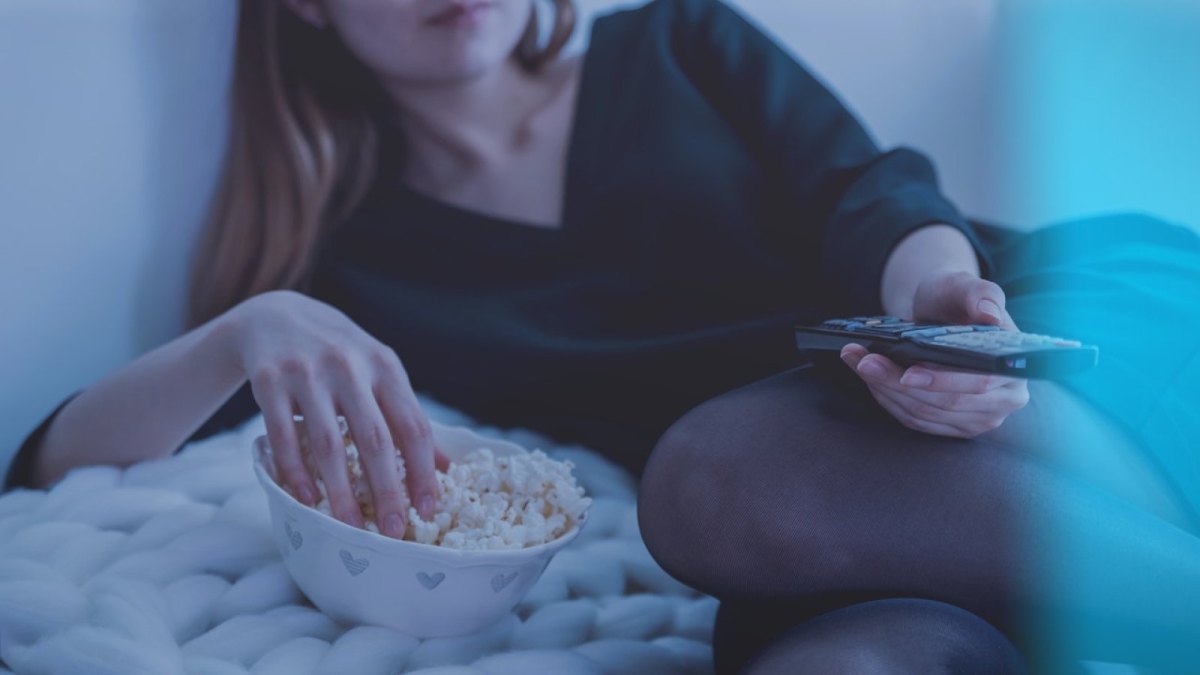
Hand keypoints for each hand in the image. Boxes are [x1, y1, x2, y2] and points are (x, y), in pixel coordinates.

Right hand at [226, 290, 447, 536]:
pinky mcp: (270, 382)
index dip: (424, 471)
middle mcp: (350, 367)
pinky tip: (306, 500)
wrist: (276, 316)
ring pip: (329, 444)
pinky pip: (284, 436)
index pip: (413, 426)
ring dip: (340, 492)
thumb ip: (406, 414)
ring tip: (349, 527)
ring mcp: (307, 374)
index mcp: (385, 366)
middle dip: (388, 490)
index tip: (428, 509)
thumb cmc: (339, 354)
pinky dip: (296, 472)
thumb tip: (444, 467)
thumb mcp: (378, 372)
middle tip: (392, 531)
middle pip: (375, 440)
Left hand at [841, 271, 1029, 437]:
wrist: (942, 313)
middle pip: (944, 403)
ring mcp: (978, 417)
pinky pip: (914, 419)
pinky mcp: (952, 425)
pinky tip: (869, 376)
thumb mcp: (965, 286)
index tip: (906, 373)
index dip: (942, 381)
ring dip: (884, 389)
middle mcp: (1004, 400)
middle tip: (865, 360)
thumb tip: (989, 314)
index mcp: (1014, 368)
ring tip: (858, 362)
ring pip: (923, 414)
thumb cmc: (956, 298)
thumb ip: (981, 295)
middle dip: (897, 382)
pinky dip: (887, 398)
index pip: (979, 383)